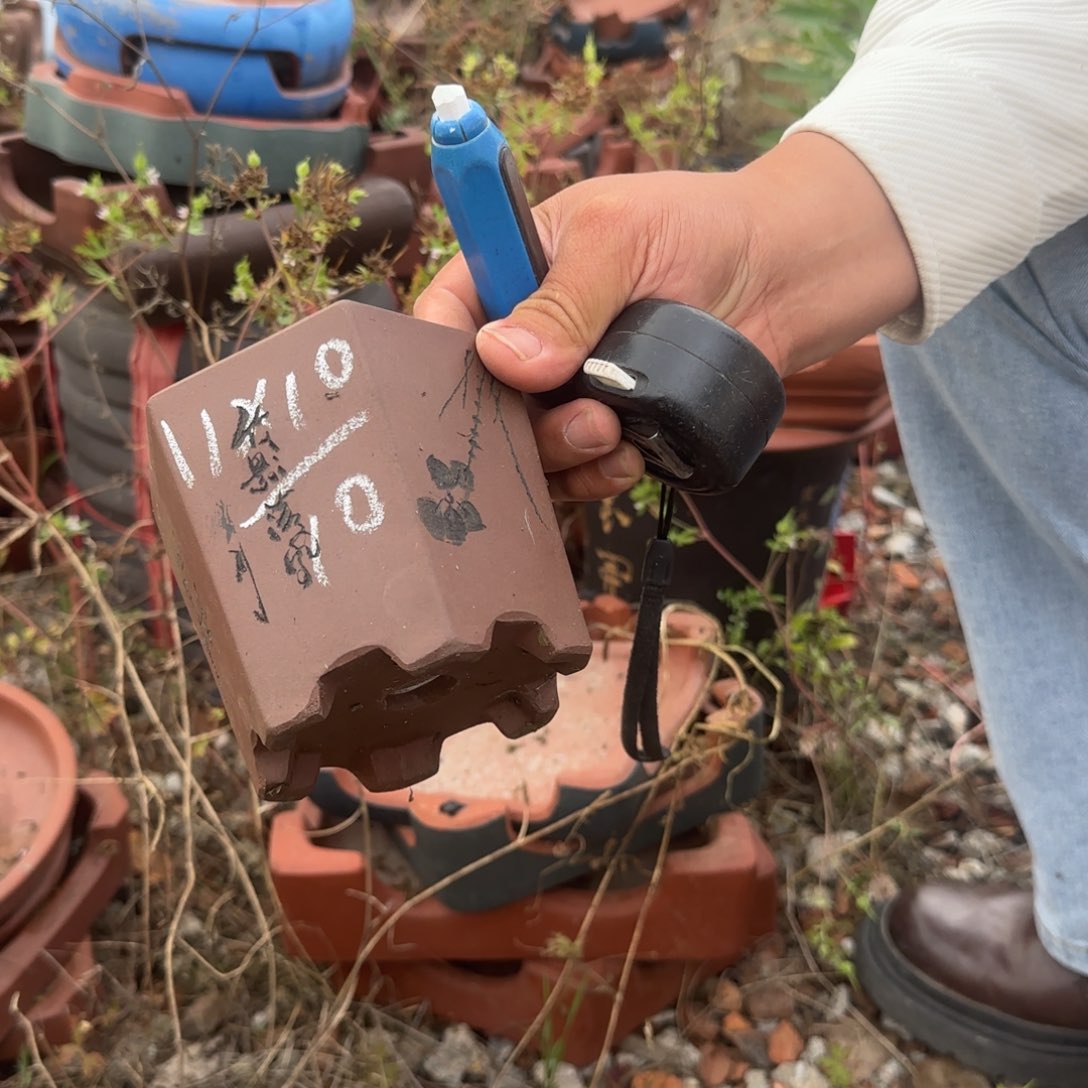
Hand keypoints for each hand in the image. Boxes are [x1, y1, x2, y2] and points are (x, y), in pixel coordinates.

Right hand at [415, 170, 768, 499]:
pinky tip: (628, 458)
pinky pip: (580, 471)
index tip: (468, 387)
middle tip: (579, 418)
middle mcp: (534, 338)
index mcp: (516, 272)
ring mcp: (571, 388)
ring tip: (610, 433)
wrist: (783, 276)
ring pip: (530, 444)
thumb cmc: (701, 228)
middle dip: (518, 421)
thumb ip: (563, 299)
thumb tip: (504, 358)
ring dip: (560, 453)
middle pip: (485, 399)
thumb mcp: (622, 238)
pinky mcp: (612, 427)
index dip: (443, 355)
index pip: (448, 315)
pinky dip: (596, 476)